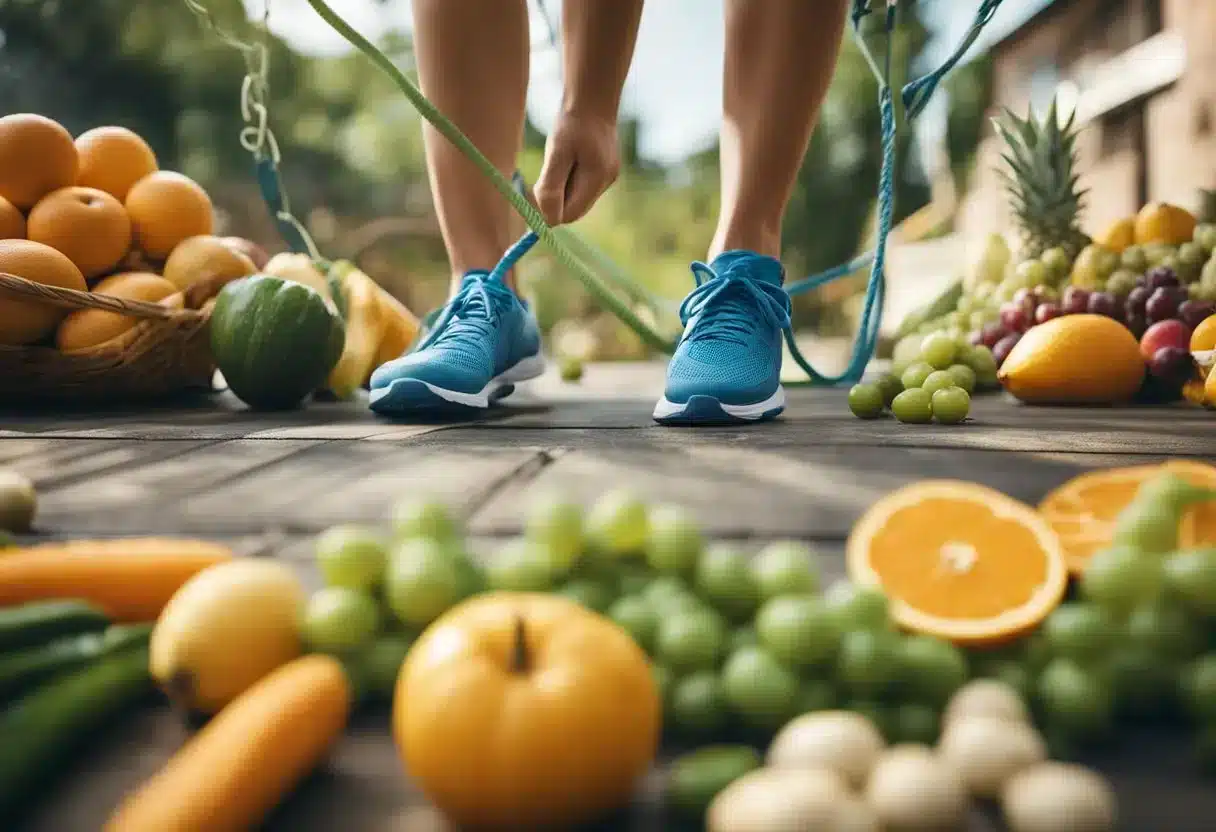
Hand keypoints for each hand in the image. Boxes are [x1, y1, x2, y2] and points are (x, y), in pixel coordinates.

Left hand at [532, 111, 620, 225]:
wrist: (591, 99)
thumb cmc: (572, 123)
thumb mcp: (557, 152)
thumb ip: (551, 186)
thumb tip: (546, 220)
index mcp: (597, 178)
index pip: (570, 215)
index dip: (549, 211)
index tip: (532, 195)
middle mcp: (606, 182)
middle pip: (574, 210)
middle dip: (555, 201)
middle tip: (544, 174)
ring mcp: (608, 178)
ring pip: (577, 199)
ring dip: (561, 189)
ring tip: (559, 160)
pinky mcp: (605, 172)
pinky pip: (582, 188)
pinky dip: (569, 181)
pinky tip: (567, 159)